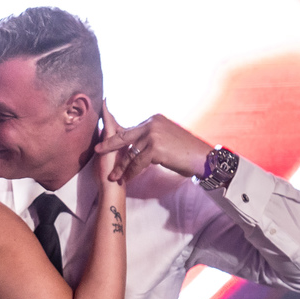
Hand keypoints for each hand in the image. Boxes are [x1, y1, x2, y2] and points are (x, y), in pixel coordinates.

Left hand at [95, 112, 212, 183]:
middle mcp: (152, 123)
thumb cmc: (187, 151)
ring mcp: (153, 135)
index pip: (131, 129)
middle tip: (97, 150)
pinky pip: (138, 163)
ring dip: (121, 167)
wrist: (203, 157)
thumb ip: (152, 138)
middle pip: (124, 136)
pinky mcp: (155, 148)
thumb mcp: (168, 137)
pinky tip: (126, 179)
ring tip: (112, 176)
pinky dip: (131, 173)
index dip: (119, 138)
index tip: (108, 142)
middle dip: (109, 144)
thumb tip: (140, 144)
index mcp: (154, 119)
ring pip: (130, 153)